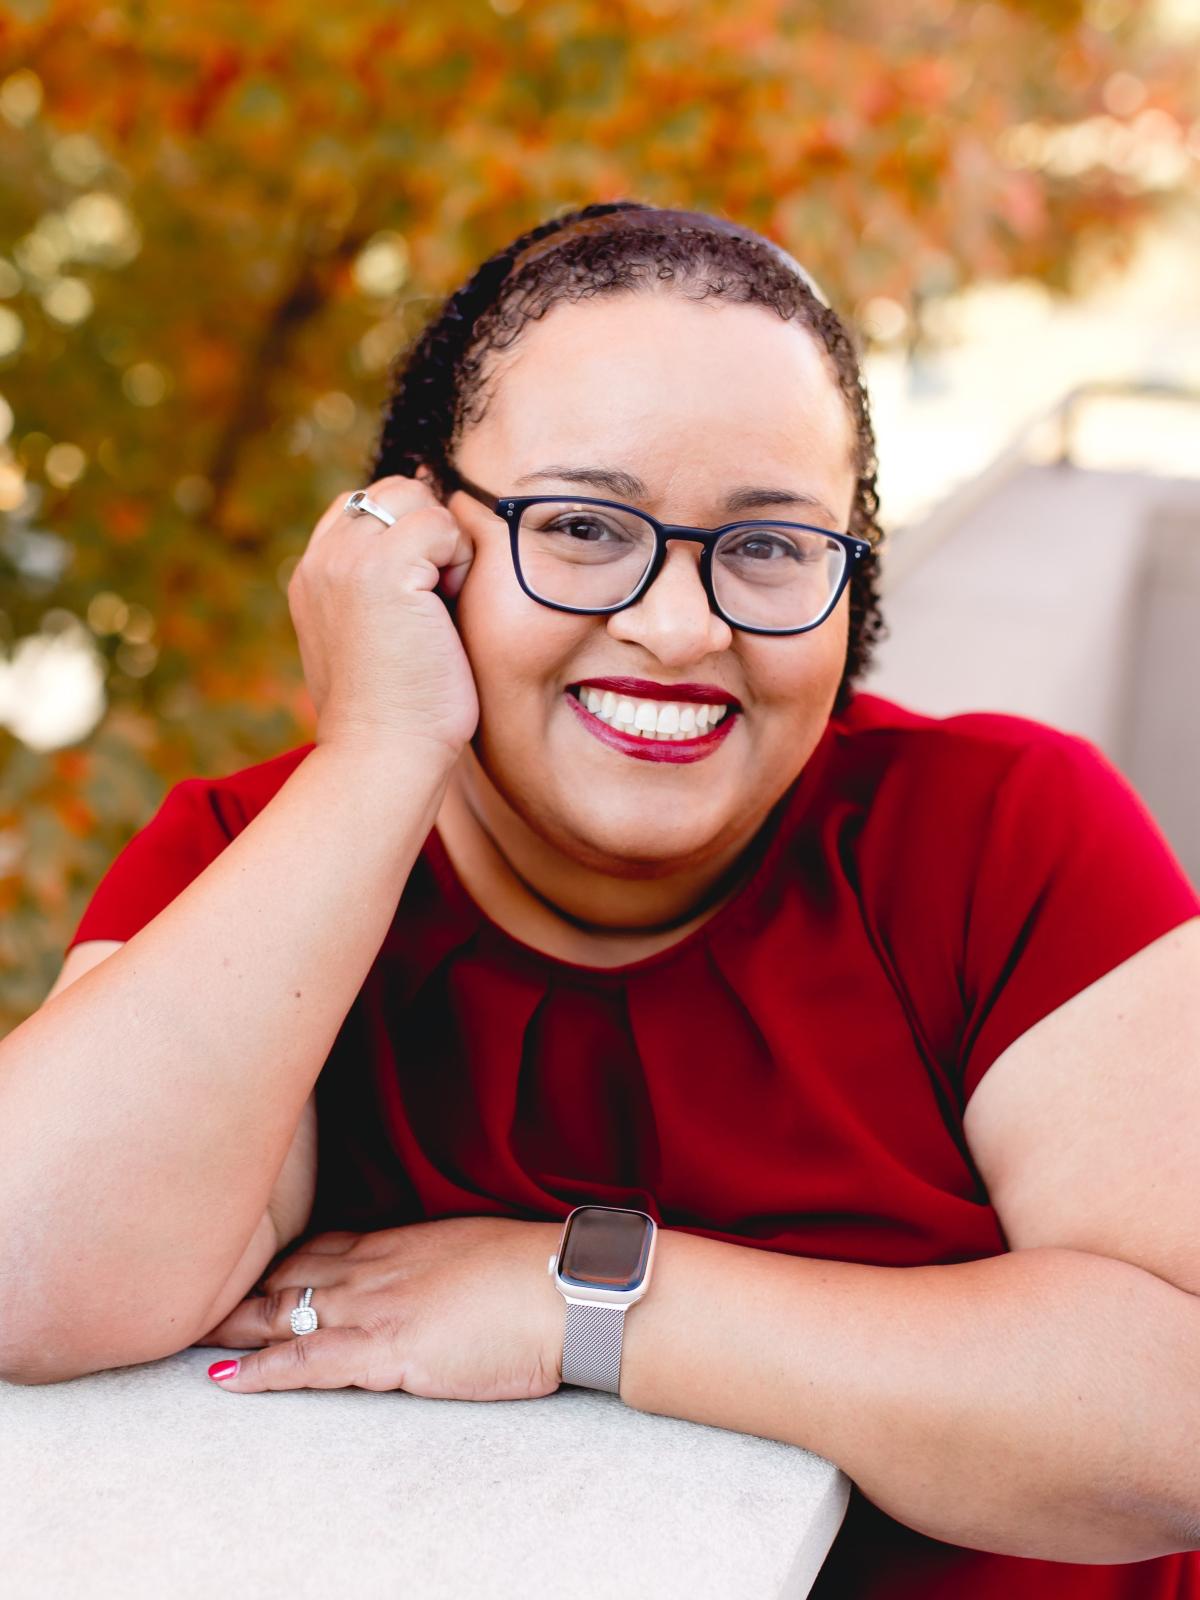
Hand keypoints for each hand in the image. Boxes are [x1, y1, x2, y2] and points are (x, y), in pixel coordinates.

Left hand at [192, 1217, 564, 1400]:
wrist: (568, 1289)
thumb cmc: (541, 1275)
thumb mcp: (478, 1250)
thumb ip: (440, 1260)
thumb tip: (433, 1277)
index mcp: (404, 1242)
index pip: (325, 1246)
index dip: (283, 1260)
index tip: (252, 1266)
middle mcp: (378, 1267)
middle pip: (291, 1274)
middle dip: (244, 1287)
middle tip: (199, 1296)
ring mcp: (377, 1306)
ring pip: (285, 1313)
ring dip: (235, 1324)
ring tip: (190, 1332)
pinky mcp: (385, 1350)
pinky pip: (307, 1364)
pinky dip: (262, 1371)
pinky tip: (228, 1378)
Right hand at [288, 469, 480, 763]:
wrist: (384, 754)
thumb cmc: (399, 711)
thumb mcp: (376, 637)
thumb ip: (384, 586)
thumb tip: (433, 530)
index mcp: (314, 575)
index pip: (364, 506)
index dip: (410, 532)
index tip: (430, 589)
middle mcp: (322, 560)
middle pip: (393, 490)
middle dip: (431, 531)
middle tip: (440, 598)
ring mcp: (346, 561)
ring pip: (416, 498)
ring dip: (446, 544)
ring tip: (442, 604)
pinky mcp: (380, 569)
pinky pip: (440, 523)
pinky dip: (458, 560)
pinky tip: (449, 607)